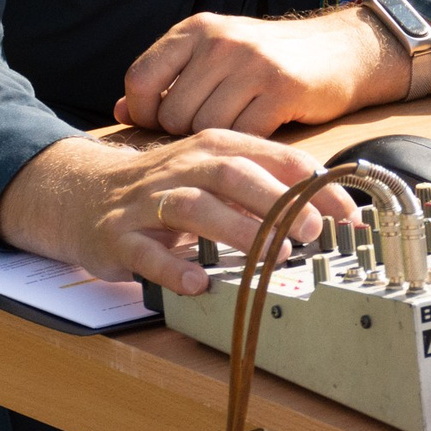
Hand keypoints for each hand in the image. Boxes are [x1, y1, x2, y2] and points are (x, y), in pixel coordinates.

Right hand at [0, 131, 355, 294]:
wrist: (82, 194)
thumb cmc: (167, 187)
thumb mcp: (217, 173)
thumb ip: (266, 185)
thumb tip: (329, 210)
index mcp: (217, 148)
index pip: (275, 158)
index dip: (316, 186)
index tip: (348, 215)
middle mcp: (185, 167)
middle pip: (235, 174)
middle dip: (278, 202)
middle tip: (313, 231)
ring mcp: (149, 201)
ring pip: (195, 208)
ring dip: (237, 231)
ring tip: (272, 257)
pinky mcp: (120, 235)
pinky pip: (147, 252)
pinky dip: (173, 268)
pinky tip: (199, 282)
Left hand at [114, 7, 430, 135]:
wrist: (343, 49)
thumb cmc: (271, 58)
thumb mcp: (217, 55)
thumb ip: (170, 79)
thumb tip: (122, 111)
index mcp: (197, 29)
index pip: (140, 78)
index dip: (144, 112)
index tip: (163, 124)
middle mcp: (220, 41)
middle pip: (173, 113)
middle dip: (186, 133)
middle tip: (212, 129)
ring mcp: (252, 64)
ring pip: (206, 129)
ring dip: (219, 141)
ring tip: (238, 129)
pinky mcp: (282, 89)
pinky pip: (243, 135)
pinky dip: (247, 144)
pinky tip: (260, 131)